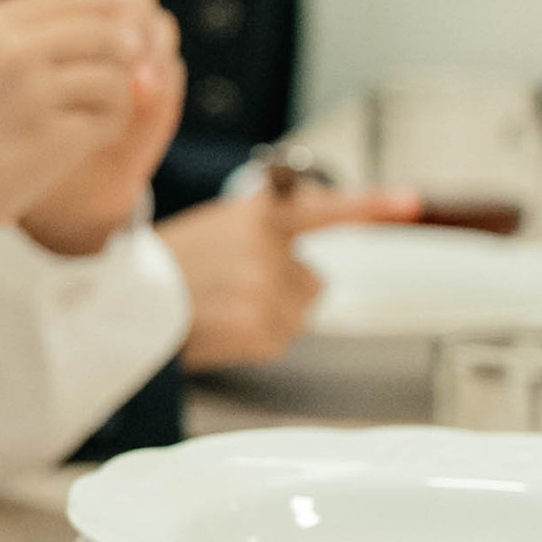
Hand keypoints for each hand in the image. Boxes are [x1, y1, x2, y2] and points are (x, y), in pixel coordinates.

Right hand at [0, 0, 168, 241]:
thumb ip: (15, 39)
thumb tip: (100, 17)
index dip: (110, 13)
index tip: (120, 34)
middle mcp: (13, 50)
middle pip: (108, 30)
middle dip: (125, 54)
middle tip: (121, 78)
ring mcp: (34, 95)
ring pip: (117, 75)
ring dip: (116, 95)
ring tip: (89, 115)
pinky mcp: (51, 141)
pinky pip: (111, 120)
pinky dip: (106, 128)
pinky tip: (82, 139)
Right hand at [164, 180, 421, 370]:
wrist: (130, 306)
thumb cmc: (168, 266)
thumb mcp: (214, 225)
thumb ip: (261, 222)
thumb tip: (307, 225)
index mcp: (256, 218)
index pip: (322, 210)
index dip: (370, 205)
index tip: (411, 202)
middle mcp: (268, 251)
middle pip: (311, 281)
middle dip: (284, 288)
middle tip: (234, 288)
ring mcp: (267, 292)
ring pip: (298, 312)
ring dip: (269, 314)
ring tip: (222, 308)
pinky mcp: (263, 330)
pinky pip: (280, 338)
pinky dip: (253, 339)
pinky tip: (222, 327)